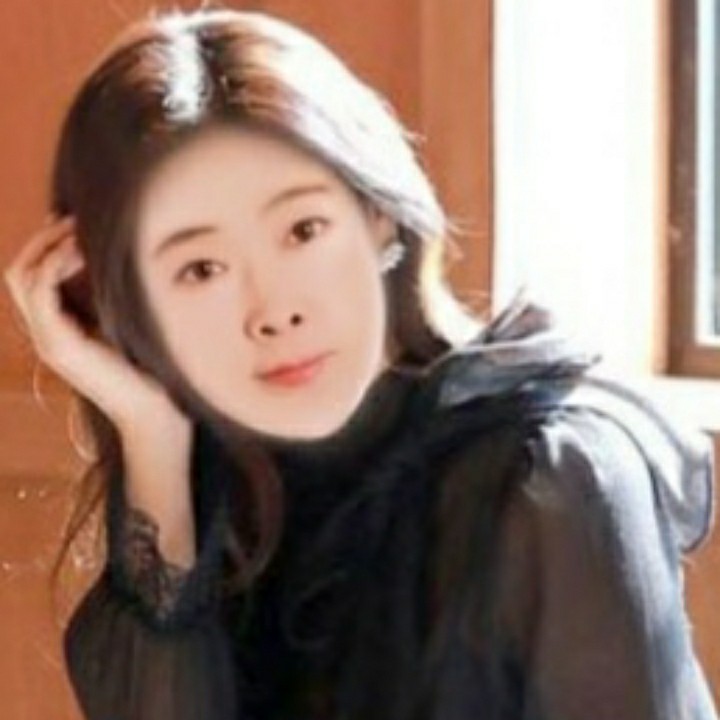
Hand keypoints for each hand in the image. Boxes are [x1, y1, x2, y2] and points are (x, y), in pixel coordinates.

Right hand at [3, 213, 189, 433]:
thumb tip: (128, 255)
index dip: (51, 243)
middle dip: (45, 238)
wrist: (157, 413)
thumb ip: (118, 296)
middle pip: (20, 270)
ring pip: (22, 277)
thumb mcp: (133, 321)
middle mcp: (48, 332)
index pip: (35, 273)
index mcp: (63, 326)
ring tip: (79, 231)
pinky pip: (40, 293)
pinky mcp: (58, 346)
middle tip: (77, 219)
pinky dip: (56, 265)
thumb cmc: (154, 368)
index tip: (79, 221)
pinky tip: (82, 251)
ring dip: (48, 246)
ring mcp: (49, 339)